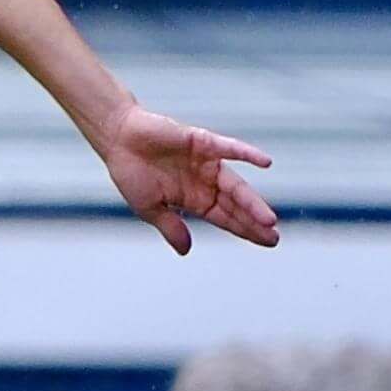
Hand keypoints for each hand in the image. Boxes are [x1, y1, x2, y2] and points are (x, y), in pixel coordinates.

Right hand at [94, 105, 277, 253]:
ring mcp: (206, 162)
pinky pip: (228, 148)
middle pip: (236, 204)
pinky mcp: (202, 142)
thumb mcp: (149, 208)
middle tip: (274, 236)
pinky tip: (265, 163)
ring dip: (251, 201)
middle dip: (254, 220)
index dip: (246, 229)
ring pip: (234, 184)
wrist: (117, 138)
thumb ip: (170, 227)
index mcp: (193, 199)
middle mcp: (205, 181)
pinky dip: (246, 153)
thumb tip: (186, 251)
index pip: (226, 217)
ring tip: (268, 219)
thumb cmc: (130, 171)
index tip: (269, 242)